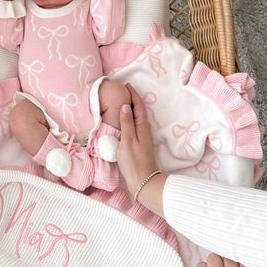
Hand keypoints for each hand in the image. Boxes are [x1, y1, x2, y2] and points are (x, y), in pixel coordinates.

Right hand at [117, 84, 165, 212]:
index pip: (138, 105)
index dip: (133, 95)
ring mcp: (142, 136)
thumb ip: (126, 122)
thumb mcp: (127, 140)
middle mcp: (144, 129)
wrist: (143, 180)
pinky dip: (129, 117)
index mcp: (142, 126)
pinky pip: (135, 124)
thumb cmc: (134, 161)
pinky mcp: (139, 143)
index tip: (126, 85)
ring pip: (137, 117)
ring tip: (121, 101)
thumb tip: (125, 106)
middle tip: (123, 90)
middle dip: (132, 98)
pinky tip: (123, 120)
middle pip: (139, 109)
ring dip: (131, 107)